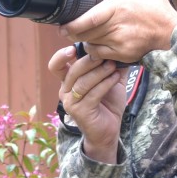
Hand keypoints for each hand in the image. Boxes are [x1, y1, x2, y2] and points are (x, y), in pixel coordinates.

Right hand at [48, 45, 126, 163]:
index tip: (74, 47)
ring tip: (113, 66)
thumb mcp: (110, 80)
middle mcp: (65, 91)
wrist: (108, 131)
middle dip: (89, 61)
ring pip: (83, 82)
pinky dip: (105, 83)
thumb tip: (120, 48)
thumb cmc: (107, 104)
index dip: (61, 55)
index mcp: (68, 81)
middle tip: (105, 56)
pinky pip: (93, 94)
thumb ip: (112, 65)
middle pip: (72, 70)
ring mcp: (71, 102)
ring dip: (100, 72)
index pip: (56, 66)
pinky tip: (116, 77)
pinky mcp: (80, 112)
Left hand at [60, 0, 176, 63]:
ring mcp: (119, 42)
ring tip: (80, 35)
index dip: (73, 24)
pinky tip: (94, 44)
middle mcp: (117, 26)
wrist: (172, 33)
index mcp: (119, 7)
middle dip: (72, 33)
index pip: (88, 19)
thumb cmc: (157, 7)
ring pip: (90, 44)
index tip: (64, 24)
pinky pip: (100, 55)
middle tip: (66, 30)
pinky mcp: (123, 54)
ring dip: (82, 40)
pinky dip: (93, 50)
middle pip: (85, 33)